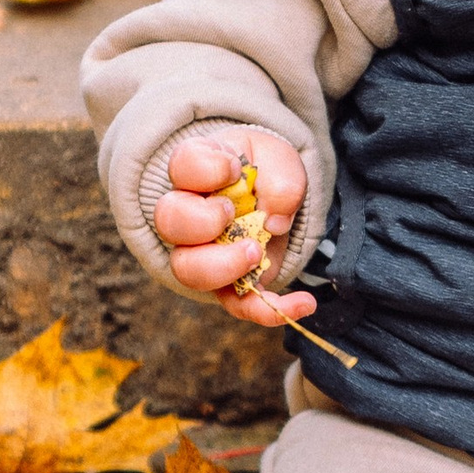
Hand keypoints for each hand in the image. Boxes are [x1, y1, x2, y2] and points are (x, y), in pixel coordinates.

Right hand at [154, 128, 315, 328]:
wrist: (274, 197)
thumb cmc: (267, 173)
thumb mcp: (281, 162)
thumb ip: (281, 181)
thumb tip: (275, 222)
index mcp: (196, 171)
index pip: (182, 167)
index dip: (205, 171)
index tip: (235, 170)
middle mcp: (187, 212)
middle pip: (169, 222)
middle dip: (203, 223)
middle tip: (235, 216)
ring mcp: (200, 252)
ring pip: (188, 270)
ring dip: (224, 267)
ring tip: (258, 254)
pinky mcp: (226, 283)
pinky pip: (236, 304)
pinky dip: (269, 310)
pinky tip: (304, 303)